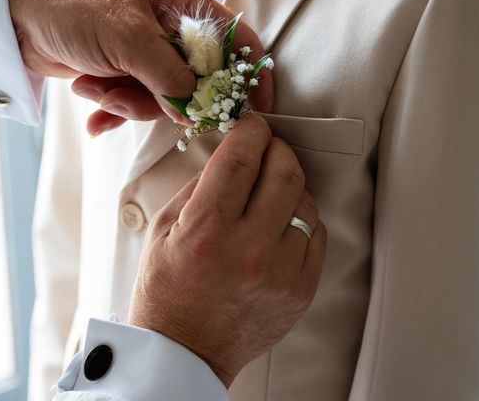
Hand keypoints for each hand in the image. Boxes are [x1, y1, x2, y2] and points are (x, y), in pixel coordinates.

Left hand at [8, 0, 272, 135]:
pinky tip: (95, 116)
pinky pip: (135, 103)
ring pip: (163, 98)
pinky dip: (115, 112)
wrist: (15, 13)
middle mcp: (170, 30)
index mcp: (183, 6)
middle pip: (196, 81)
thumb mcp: (127, 37)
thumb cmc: (73, 4)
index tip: (256, 107)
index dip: (250, 73)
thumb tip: (195, 110)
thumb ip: (168, 76)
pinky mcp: (125, 73)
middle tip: (126, 94)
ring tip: (95, 88)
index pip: (235, 40)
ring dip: (127, 103)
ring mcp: (147, 54)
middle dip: (161, 98)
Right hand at [128, 114, 326, 386]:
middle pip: (284, 171)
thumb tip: (231, 153)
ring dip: (287, 186)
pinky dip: (300, 219)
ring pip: (305, 200)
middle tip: (265, 150)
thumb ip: (198, 185)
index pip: (241, 157)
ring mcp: (281, 273)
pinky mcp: (301, 290)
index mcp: (206, 231)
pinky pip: (316, 233)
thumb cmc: (165, 290)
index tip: (249, 126)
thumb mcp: (162, 229)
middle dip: (276, 148)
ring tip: (267, 195)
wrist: (184, 352)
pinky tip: (279, 225)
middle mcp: (249, 250)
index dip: (249, 130)